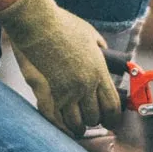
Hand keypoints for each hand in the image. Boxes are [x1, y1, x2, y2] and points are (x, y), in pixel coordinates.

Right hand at [0, 0, 121, 135]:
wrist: (38, 25)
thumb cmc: (62, 26)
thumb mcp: (89, 34)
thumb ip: (99, 47)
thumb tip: (105, 52)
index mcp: (99, 71)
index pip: (112, 104)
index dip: (113, 117)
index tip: (112, 121)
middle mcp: (86, 85)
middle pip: (95, 116)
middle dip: (94, 121)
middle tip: (91, 119)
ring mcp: (67, 91)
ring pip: (77, 122)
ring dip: (78, 126)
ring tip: (78, 126)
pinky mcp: (49, 94)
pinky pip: (58, 118)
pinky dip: (62, 124)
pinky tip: (63, 124)